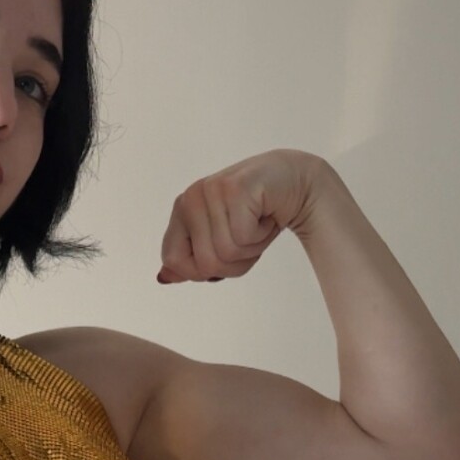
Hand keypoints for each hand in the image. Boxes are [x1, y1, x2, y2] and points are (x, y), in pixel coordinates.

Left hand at [157, 148, 323, 283]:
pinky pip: (243, 238)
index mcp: (182, 210)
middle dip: (234, 264)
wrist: (297, 182)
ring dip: (251, 249)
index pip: (172, 260)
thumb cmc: (257, 215)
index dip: (200, 271)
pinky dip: (261, 236)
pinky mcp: (234, 189)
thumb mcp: (221, 241)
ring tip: (258, 225)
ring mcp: (211, 191)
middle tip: (248, 238)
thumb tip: (162, 277)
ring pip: (226, 253)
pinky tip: (266, 216)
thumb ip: (192, 259)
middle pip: (204, 264)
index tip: (224, 256)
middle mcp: (191, 198)